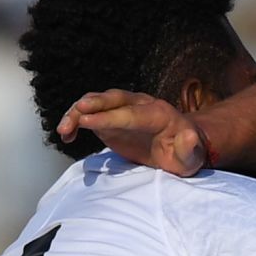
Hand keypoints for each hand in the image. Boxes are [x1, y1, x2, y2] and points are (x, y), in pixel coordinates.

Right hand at [57, 89, 207, 174]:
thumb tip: (189, 136)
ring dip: (78, 113)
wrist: (179, 148)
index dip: (109, 117)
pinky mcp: (111, 119)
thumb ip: (189, 148)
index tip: (88, 121)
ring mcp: (122, 110)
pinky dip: (76, 122)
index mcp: (158, 113)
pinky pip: (90, 115)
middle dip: (94, 104)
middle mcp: (139, 105)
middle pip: (113, 99)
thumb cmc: (185, 154)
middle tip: (76, 111)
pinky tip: (66, 135)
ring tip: (64, 131)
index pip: (131, 114)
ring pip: (97, 103)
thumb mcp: (192, 156)